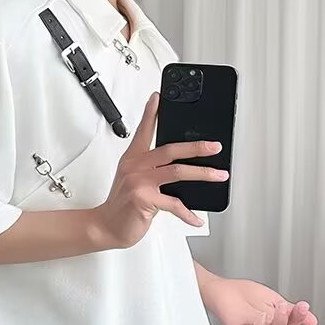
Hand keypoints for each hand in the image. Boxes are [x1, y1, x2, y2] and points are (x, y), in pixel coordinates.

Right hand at [92, 92, 227, 248]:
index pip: (144, 130)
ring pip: (178, 171)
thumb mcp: (132, 181)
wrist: (106, 226)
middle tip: (215, 146)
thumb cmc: (121, 206)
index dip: (151, 113)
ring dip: (203, 173)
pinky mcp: (144, 199)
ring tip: (218, 175)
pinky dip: (188, 214)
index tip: (159, 98)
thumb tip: (178, 168)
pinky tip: (197, 219)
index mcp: (133, 159)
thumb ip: (150, 170)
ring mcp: (139, 182)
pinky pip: (174, 204)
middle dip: (197, 147)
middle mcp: (135, 166)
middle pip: (170, 149)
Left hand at [206, 278, 324, 324]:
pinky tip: (263, 316)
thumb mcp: (274, 299)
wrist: (223, 289)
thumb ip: (292, 311)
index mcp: (278, 324)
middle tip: (301, 306)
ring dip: (280, 320)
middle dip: (297, 319)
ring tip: (280, 307)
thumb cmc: (244, 294)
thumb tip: (313, 321)